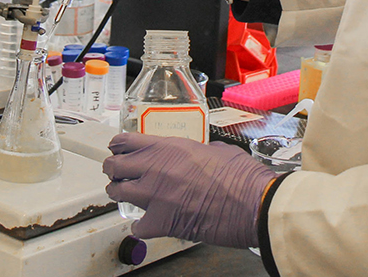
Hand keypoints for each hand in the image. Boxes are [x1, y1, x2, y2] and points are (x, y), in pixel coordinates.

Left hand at [103, 134, 274, 248]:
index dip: (119, 147)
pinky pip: (137, 225)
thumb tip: (196, 155)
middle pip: (114, 166)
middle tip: (120, 174)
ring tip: (128, 197)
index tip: (119, 151)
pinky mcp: (162, 222)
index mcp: (170, 147)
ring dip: (120, 195)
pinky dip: (140, 226)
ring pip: (117, 193)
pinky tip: (146, 224)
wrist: (253, 204)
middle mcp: (156, 168)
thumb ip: (196, 151)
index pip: (126, 142)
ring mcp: (156, 196)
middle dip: (114, 171)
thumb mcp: (217, 150)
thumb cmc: (243, 178)